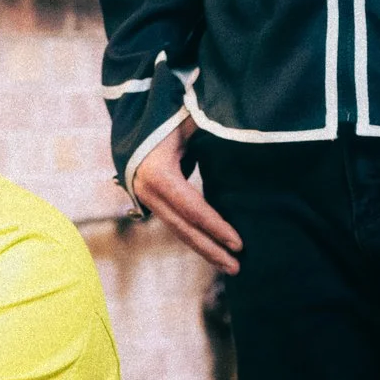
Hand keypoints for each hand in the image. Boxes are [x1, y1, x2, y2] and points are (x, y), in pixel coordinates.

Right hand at [127, 122, 240, 274]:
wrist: (132, 111)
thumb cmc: (167, 112)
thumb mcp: (189, 118)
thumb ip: (214, 126)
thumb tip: (247, 131)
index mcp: (158, 172)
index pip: (193, 208)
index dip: (216, 227)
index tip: (239, 243)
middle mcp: (147, 189)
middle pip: (183, 228)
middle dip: (211, 250)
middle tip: (237, 268)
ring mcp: (145, 196)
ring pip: (177, 229)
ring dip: (203, 248)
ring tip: (229, 265)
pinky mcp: (150, 197)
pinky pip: (175, 221)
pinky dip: (194, 234)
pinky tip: (213, 246)